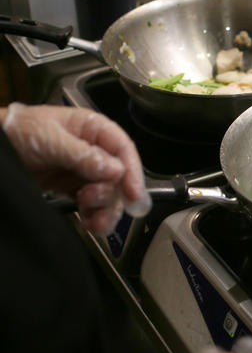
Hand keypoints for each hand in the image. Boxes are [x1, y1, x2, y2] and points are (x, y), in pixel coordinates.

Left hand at [0, 103, 150, 233]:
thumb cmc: (19, 131)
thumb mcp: (51, 139)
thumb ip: (84, 156)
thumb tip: (115, 170)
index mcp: (93, 129)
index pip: (123, 149)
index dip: (132, 172)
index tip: (133, 194)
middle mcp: (94, 150)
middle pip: (119, 177)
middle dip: (111, 194)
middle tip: (92, 200)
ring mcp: (84, 170)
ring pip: (109, 194)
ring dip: (104, 209)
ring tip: (90, 217)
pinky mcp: (73, 187)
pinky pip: (93, 205)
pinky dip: (94, 217)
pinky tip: (89, 223)